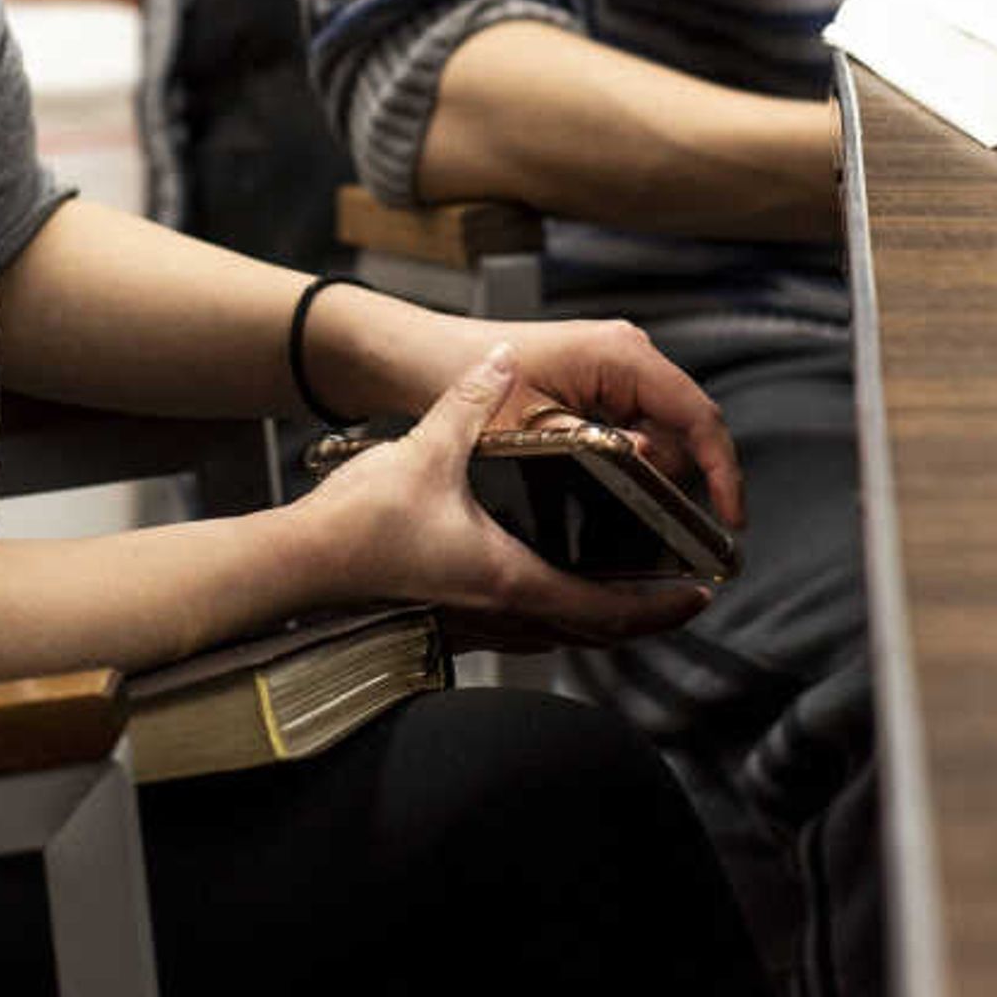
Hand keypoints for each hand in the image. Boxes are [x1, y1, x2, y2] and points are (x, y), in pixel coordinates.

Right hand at [296, 346, 712, 643]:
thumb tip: (502, 360)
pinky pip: (525, 630)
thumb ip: (472, 404)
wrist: (300, 568)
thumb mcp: (426, 451)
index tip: (697, 593)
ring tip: (631, 591)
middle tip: (681, 596)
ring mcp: (474, 624)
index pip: (607, 608)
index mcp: (512, 579)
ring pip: (559, 636)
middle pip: (593, 632)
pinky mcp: (450, 621)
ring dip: (601, 619)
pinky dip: (560, 616)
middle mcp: (502, 613)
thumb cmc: (359, 527)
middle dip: (644, 617)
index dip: (659, 606)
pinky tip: (555, 587)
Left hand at [481, 317, 747, 530]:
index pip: (697, 414)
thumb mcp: (532, 430)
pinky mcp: (606, 383)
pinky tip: (599, 475)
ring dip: (646, 468)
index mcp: (621, 354)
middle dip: (672, 475)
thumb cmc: (467, 378)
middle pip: (686, 428)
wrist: (430, 358)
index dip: (722, 468)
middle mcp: (629, 353)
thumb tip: (648, 468)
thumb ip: (597, 450)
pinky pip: (640, 428)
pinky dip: (631, 458)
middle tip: (635, 508)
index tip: (732, 517)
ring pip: (665, 432)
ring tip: (600, 487)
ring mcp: (619, 368)